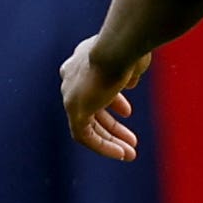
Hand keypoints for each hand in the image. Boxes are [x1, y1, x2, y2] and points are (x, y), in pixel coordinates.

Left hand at [62, 33, 148, 159]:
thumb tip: (129, 83)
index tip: (127, 113)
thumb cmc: (130, 48)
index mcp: (83, 60)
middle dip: (112, 126)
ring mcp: (70, 93)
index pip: (94, 86)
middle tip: (131, 140)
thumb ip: (129, 71)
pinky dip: (103, 146)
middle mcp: (71, 76)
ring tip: (130, 153)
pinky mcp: (73, 109)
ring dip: (110, 140)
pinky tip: (120, 153)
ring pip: (88, 124)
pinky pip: (84, 135)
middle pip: (92, 108)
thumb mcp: (132, 59)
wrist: (117, 48)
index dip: (113, 101)